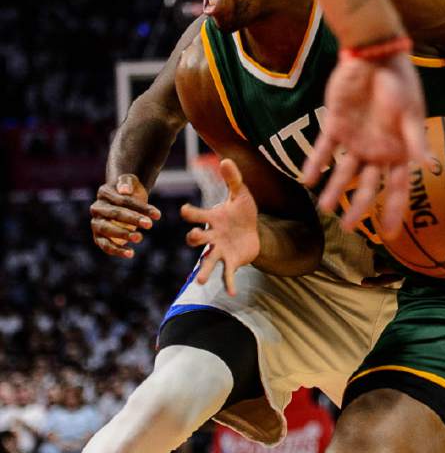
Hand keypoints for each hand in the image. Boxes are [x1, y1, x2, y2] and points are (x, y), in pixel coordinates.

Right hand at [90, 174, 160, 258]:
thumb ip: (127, 182)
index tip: (157, 215)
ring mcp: (96, 223)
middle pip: (115, 214)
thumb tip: (125, 191)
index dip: (140, 208)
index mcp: (104, 192)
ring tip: (140, 238)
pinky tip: (131, 254)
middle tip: (149, 225)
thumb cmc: (130, 191)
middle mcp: (97, 208)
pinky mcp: (98, 237)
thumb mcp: (131, 181)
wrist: (124, 201)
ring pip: (107, 230)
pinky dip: (117, 251)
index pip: (123, 200)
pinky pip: (105, 245)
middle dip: (133, 220)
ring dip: (123, 235)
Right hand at [181, 158, 259, 294]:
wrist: (252, 232)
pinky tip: (232, 293)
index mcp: (211, 219)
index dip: (190, 213)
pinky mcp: (231, 263)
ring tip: (202, 282)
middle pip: (197, 239)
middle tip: (194, 238)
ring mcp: (220, 251)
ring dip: (204, 271)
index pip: (196, 215)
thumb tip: (226, 159)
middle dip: (194, 238)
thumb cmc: (241, 212)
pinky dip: (229, 283)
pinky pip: (228, 274)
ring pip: (208, 262)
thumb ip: (233, 179)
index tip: (185, 210)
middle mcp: (211, 236)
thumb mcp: (240, 194)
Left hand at [302, 51, 435, 237]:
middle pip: (368, 186)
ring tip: (324, 207)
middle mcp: (377, 150)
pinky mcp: (335, 125)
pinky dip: (315, 164)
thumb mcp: (409, 111)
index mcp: (399, 150)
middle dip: (360, 208)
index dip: (394, 211)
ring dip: (334, 189)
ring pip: (344, 172)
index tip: (389, 235)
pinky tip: (305, 180)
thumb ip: (415, 140)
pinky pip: (323, 149)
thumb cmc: (399, 82)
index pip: (397, 187)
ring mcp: (355, 139)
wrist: (373, 54)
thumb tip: (430, 167)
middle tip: (349, 228)